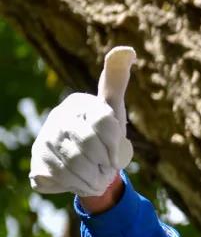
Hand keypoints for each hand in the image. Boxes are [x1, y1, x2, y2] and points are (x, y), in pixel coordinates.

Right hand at [29, 47, 135, 197]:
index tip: (117, 154)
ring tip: (97, 175)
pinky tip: (80, 181)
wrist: (89, 165)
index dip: (114, 143)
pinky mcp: (37, 166)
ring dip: (93, 177)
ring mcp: (43, 143)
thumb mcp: (113, 107)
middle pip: (88, 146)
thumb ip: (117, 80)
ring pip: (75, 166)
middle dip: (104, 163)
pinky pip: (61, 180)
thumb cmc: (105, 133)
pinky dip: (77, 186)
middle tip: (107, 167)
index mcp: (78, 105)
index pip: (104, 123)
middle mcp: (57, 121)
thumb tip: (126, 49)